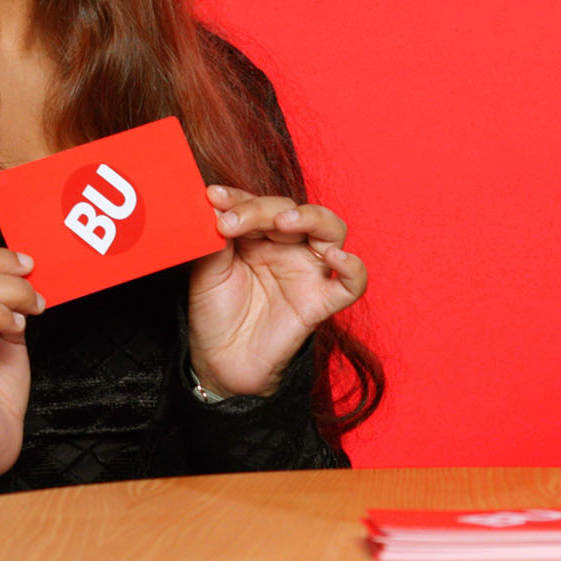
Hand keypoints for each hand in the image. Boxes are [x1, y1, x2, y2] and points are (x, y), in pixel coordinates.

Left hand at [185, 186, 366, 397]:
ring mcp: (308, 271)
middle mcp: (288, 247)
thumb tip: (214, 203)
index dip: (238, 197)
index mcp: (260, 234)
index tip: (214, 198)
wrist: (219, 362)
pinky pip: (353, 283)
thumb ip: (216, 238)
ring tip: (284, 222)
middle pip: (292, 211)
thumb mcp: (207, 270)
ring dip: (312, 218)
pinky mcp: (322, 301)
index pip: (258, 203)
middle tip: (231, 221)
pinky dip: (353, 267)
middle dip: (262, 209)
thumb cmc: (215, 314)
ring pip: (331, 230)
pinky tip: (336, 257)